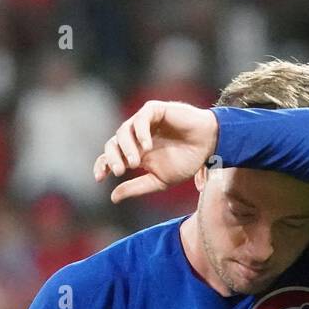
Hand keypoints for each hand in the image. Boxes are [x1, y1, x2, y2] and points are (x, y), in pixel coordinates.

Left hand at [93, 101, 218, 203]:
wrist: (207, 146)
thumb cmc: (185, 162)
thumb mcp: (158, 181)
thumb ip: (136, 187)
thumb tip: (113, 197)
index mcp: (133, 152)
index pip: (110, 156)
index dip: (102, 165)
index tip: (100, 178)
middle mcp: (135, 136)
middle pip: (112, 144)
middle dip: (113, 158)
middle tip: (120, 172)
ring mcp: (143, 122)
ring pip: (123, 131)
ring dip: (126, 148)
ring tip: (135, 163)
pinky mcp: (155, 110)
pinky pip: (141, 118)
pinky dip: (140, 132)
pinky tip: (147, 146)